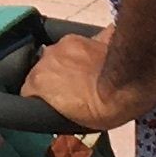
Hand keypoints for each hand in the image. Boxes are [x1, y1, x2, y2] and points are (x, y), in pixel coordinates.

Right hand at [17, 40, 106, 156]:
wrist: (127, 86)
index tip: (50, 104)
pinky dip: (90, 49)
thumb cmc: (99, 110)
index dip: (39, 97)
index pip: (28, 89)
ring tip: (88, 76)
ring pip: (62, 54)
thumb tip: (58, 110)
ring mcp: (68, 43)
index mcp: (38, 80)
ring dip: (69, 63)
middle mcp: (48, 57)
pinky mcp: (89, 36)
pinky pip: (86, 42)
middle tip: (72, 92)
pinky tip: (99, 58)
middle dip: (54, 78)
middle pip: (44, 68)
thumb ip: (55, 109)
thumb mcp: (72, 121)